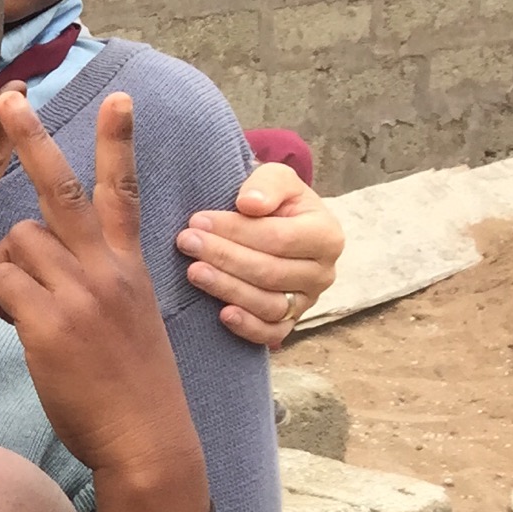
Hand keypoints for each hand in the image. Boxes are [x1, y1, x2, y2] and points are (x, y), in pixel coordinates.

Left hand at [0, 91, 211, 511]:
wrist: (148, 440)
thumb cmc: (129, 390)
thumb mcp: (122, 324)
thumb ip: (82, 288)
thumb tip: (20, 277)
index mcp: (129, 267)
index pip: (125, 191)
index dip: (118, 143)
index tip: (119, 98)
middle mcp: (109, 270)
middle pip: (62, 189)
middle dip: (31, 136)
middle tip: (8, 95)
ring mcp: (81, 293)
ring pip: (16, 243)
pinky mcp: (52, 321)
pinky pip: (1, 284)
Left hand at [178, 162, 342, 346]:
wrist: (273, 223)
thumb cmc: (272, 199)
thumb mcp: (275, 179)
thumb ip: (267, 184)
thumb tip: (250, 203)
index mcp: (326, 235)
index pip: (279, 238)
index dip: (236, 231)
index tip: (198, 220)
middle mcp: (323, 273)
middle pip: (270, 272)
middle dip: (224, 257)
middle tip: (186, 242)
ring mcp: (307, 301)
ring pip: (269, 304)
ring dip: (227, 289)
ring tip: (193, 272)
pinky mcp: (290, 321)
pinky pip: (273, 333)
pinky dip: (249, 327)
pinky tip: (222, 314)